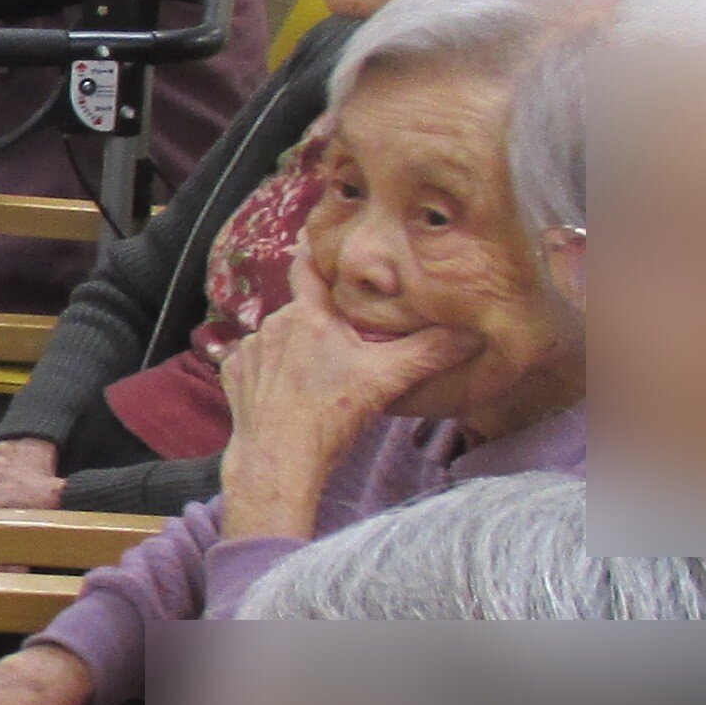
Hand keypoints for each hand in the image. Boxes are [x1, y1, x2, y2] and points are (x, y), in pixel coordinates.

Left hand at [214, 270, 467, 539]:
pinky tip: (287, 390)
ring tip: (317, 373)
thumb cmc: (331, 414)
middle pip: (302, 310)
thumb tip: (472, 333)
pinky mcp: (233, 376)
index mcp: (308, 314)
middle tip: (344, 339)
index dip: (316, 254)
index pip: (308, 267)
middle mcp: (272, 323)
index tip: (322, 245)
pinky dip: (271, 371)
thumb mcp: (386, 379)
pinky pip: (255, 362)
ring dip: (295, 347)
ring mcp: (249, 350)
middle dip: (321, 320)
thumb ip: (429, 351)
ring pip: (278, 337)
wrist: (278, 458)